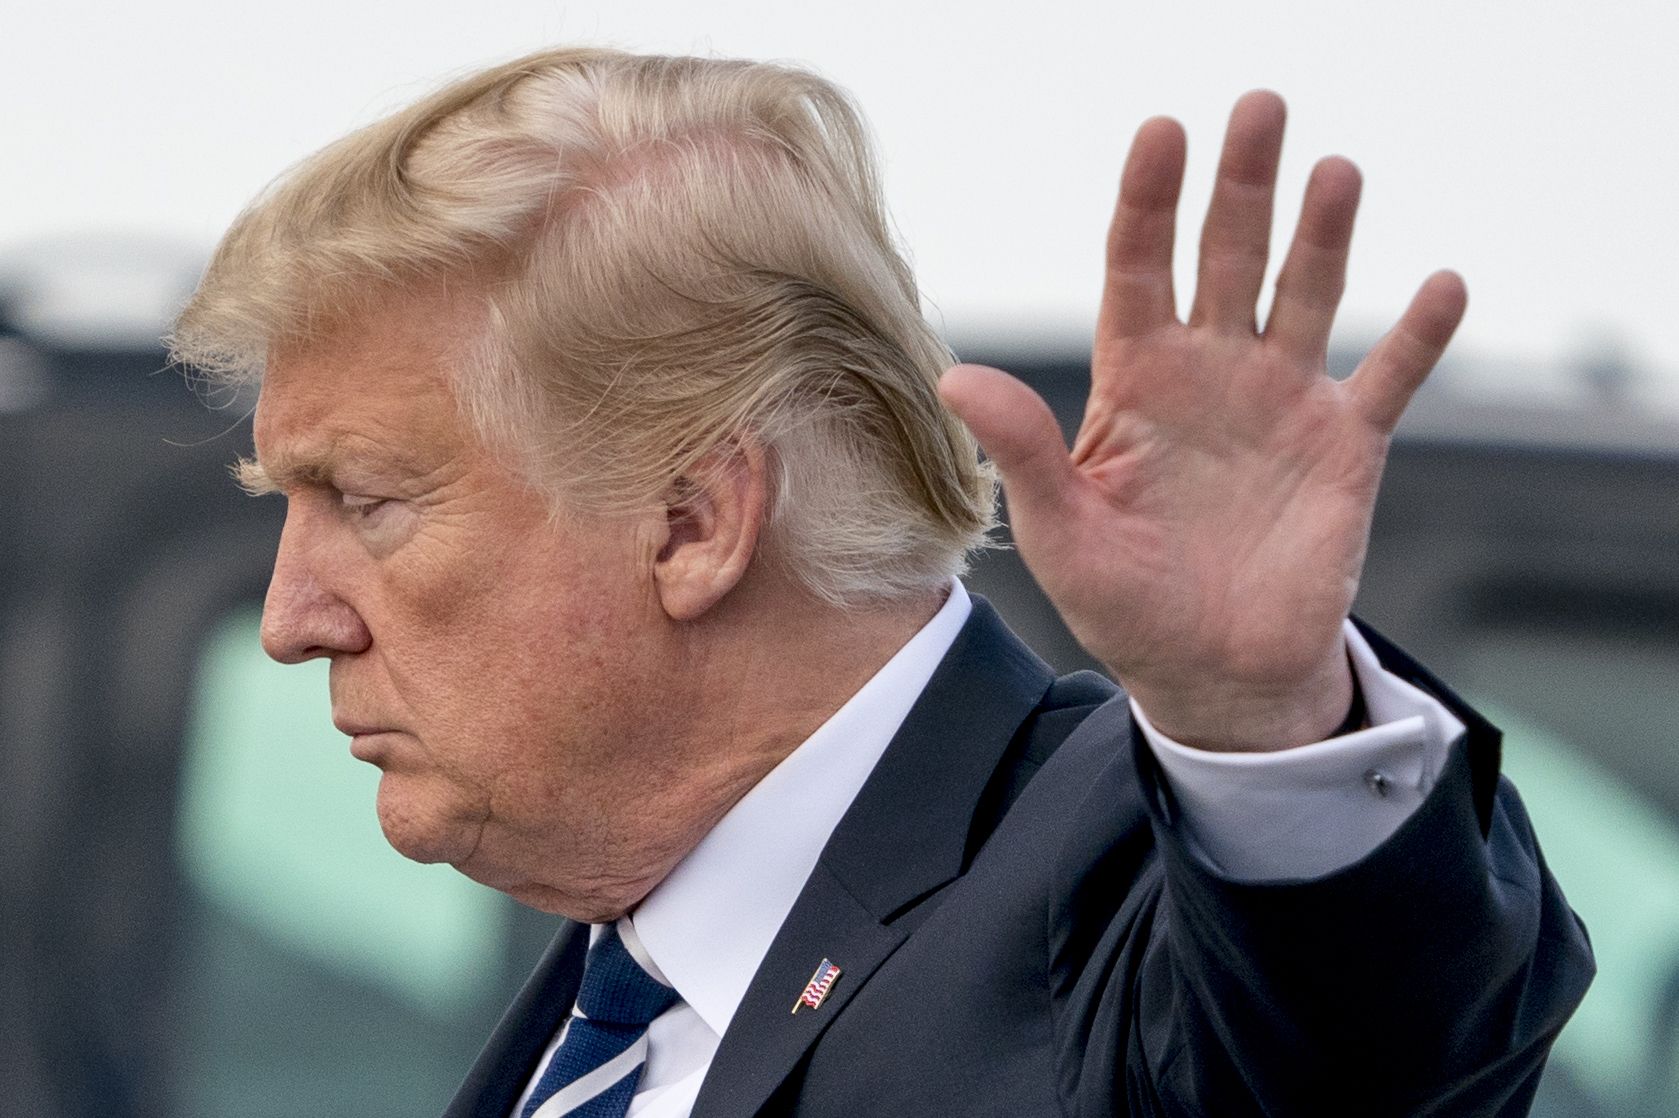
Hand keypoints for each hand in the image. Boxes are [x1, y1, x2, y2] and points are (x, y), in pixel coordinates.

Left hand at [939, 91, 1465, 751]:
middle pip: (1226, 256)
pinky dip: (1419, 335)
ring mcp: (1281, 402)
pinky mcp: (1345, 447)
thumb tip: (955, 376)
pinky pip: (1388, 378)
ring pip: (1306, 294)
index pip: (1137, 269)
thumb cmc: (1124, 604)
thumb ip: (1023, 449)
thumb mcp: (1061, 530)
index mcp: (1135, 381)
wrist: (1212, 675)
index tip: (1160, 132)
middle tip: (1257, 107)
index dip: (1147, 202)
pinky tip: (1444, 284)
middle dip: (1241, 185)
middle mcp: (1210, 373)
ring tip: (1334, 172)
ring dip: (1324, 234)